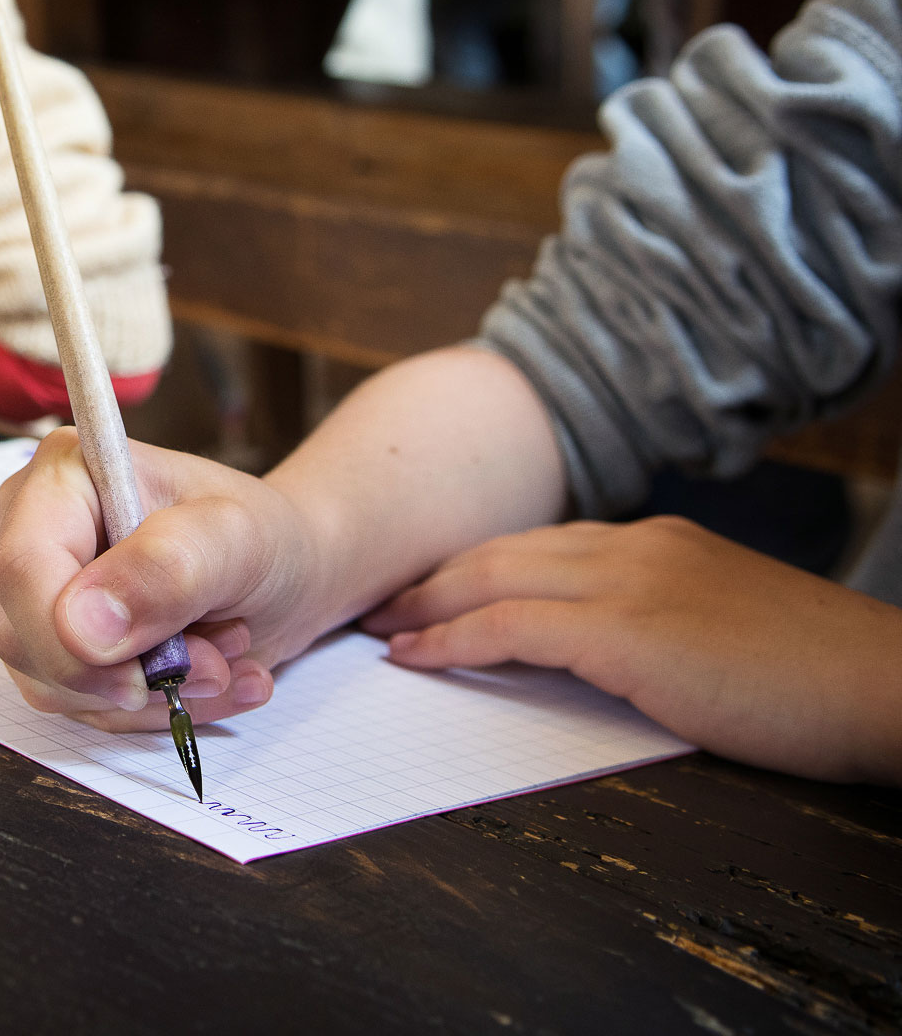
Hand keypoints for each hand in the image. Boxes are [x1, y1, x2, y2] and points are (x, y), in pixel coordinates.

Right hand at [0, 428, 333, 732]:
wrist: (285, 573)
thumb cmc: (262, 536)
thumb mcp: (239, 539)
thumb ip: (166, 568)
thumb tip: (81, 626)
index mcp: (63, 476)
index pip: (22, 568)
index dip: (67, 637)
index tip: (143, 676)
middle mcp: (34, 533)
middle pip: (24, 637)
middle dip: (128, 673)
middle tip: (218, 660)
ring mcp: (39, 597)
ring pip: (53, 686)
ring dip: (154, 692)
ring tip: (226, 653)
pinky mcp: (59, 650)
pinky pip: (84, 708)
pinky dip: (158, 708)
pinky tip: (213, 677)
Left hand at [367, 516, 901, 783]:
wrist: (886, 686)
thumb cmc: (814, 681)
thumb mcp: (720, 634)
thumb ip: (652, 627)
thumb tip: (587, 655)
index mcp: (657, 543)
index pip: (539, 545)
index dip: (473, 568)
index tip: (428, 590)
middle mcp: (635, 546)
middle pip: (501, 551)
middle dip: (431, 578)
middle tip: (380, 604)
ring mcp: (630, 580)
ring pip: (493, 578)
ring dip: (424, 604)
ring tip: (379, 628)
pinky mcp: (627, 629)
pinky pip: (510, 626)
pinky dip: (452, 638)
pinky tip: (414, 656)